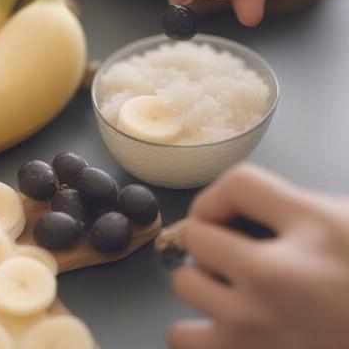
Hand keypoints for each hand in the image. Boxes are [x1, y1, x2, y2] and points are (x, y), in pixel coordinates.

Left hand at [168, 164, 348, 348]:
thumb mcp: (347, 224)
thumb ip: (294, 211)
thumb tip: (235, 211)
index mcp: (314, 228)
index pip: (237, 182)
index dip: (225, 193)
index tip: (231, 211)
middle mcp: (276, 275)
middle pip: (197, 234)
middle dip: (215, 240)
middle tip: (237, 255)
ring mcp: (258, 327)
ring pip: (185, 284)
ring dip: (204, 285)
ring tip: (234, 292)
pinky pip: (183, 339)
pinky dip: (199, 333)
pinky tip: (229, 329)